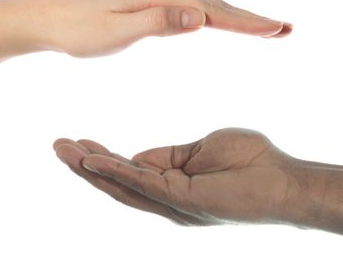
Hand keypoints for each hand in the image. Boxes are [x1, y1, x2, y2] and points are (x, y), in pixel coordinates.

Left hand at [27, 0, 291, 56]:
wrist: (51, 17)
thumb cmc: (79, 31)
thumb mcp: (117, 33)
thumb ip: (160, 23)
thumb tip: (201, 18)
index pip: (212, 11)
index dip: (246, 23)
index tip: (277, 29)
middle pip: (217, 3)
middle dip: (251, 19)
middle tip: (286, 29)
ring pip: (207, 3)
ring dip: (237, 16)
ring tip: (266, 27)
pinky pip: (192, 4)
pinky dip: (215, 14)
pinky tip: (224, 20)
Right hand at [53, 128, 296, 224]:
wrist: (284, 180)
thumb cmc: (252, 161)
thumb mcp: (203, 147)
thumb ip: (172, 154)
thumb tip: (143, 155)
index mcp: (174, 184)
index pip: (131, 170)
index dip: (105, 157)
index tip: (81, 141)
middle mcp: (169, 199)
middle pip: (118, 183)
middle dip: (86, 165)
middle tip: (58, 146)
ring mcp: (174, 203)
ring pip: (123, 187)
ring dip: (91, 169)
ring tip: (64, 151)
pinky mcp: (183, 200)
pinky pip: (142, 185)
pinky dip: (115, 171)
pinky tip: (92, 160)